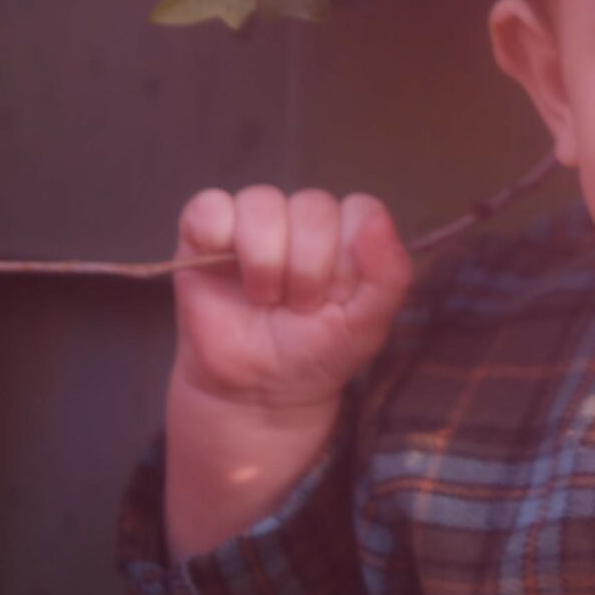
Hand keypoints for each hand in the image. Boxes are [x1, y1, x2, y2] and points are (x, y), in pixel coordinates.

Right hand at [170, 186, 413, 413]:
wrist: (257, 392)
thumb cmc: (315, 352)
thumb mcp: (366, 325)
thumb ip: (389, 274)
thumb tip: (377, 220)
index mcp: (347, 233)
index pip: (360, 210)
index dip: (349, 258)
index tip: (337, 298)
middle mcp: (302, 219)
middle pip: (313, 206)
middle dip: (308, 268)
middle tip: (298, 307)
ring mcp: (254, 221)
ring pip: (262, 202)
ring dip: (264, 261)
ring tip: (264, 298)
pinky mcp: (204, 232)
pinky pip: (209, 207)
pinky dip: (216, 235)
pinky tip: (224, 270)